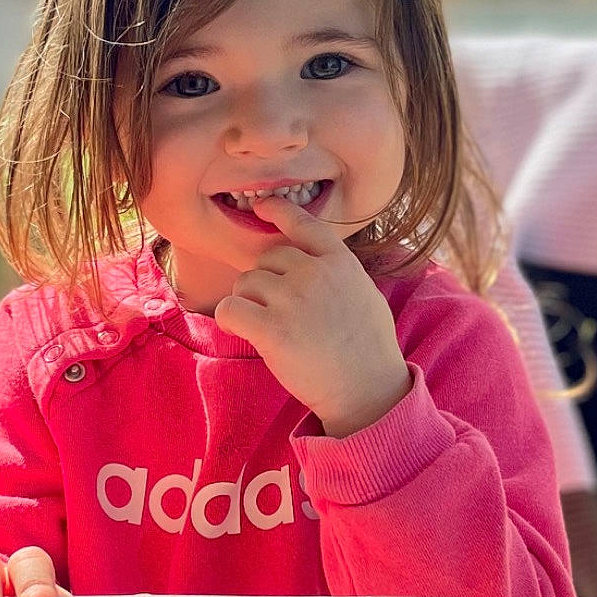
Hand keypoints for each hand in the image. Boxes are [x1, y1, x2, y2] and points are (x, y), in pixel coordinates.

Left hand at [212, 193, 410, 435]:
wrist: (367, 391)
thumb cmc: (367, 349)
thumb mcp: (364, 294)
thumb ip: (336, 272)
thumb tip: (307, 261)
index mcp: (341, 263)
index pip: (303, 224)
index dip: (278, 210)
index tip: (261, 205)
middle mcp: (316, 274)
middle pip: (266, 258)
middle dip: (265, 281)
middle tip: (279, 312)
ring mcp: (292, 300)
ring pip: (245, 283)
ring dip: (248, 302)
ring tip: (270, 328)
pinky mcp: (271, 329)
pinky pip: (229, 309)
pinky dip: (229, 319)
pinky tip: (243, 331)